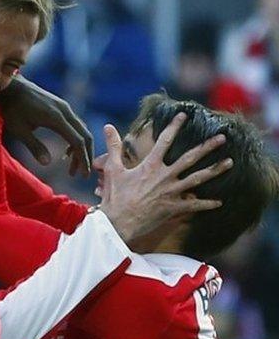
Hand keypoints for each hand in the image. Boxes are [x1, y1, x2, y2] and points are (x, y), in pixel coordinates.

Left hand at [0, 76, 92, 175]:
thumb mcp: (19, 130)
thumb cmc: (11, 109)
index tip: (83, 174)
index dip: (82, 159)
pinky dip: (75, 139)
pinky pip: (74, 125)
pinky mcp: (60, 106)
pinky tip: (66, 152)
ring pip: (81, 130)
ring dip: (80, 148)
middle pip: (85, 135)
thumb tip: (48, 164)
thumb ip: (34, 146)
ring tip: (72, 167)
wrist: (9, 86)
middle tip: (82, 174)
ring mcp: (64, 107)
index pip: (77, 141)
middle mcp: (65, 111)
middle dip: (86, 156)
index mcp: (56, 118)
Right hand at [99, 113, 231, 246]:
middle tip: (222, 137)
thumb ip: (114, 146)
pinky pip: (194, 205)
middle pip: (190, 158)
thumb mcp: (113, 169)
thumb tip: (108, 127)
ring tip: (230, 162)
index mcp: (150, 165)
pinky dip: (207, 204)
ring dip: (215, 170)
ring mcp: (172, 192)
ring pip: (198, 179)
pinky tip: (220, 202)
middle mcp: (165, 176)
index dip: (174, 127)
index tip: (184, 116)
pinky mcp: (174, 208)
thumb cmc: (115, 196)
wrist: (119, 223)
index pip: (164, 141)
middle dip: (207, 147)